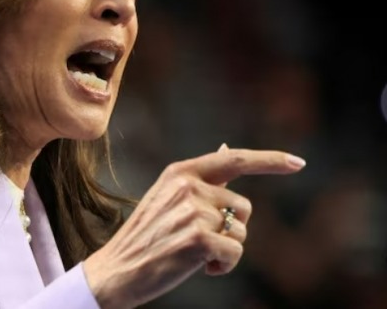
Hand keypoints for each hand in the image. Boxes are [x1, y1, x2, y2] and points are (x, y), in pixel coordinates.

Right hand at [83, 146, 305, 308]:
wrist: (118, 268)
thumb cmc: (147, 235)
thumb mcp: (168, 196)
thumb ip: (202, 177)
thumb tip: (227, 148)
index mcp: (180, 172)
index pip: (234, 159)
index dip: (270, 160)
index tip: (298, 162)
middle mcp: (188, 186)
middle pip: (242, 207)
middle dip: (231, 229)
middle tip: (199, 240)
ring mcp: (193, 211)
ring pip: (240, 233)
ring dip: (225, 249)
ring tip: (194, 253)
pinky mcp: (199, 238)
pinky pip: (235, 253)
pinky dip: (223, 266)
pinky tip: (200, 267)